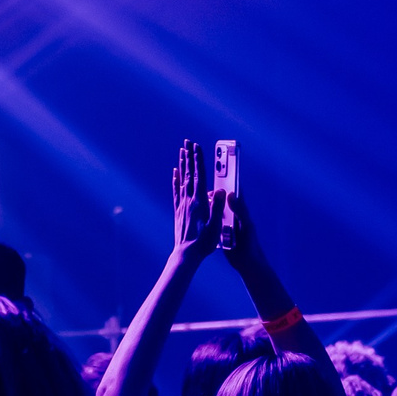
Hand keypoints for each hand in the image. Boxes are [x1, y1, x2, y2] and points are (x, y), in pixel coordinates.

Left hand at [171, 139, 223, 257]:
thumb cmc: (203, 242)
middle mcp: (189, 200)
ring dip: (183, 164)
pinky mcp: (178, 210)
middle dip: (189, 156)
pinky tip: (175, 173)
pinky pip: (177, 190)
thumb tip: (221, 190)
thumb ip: (218, 207)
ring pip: (182, 179)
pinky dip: (176, 179)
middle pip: (189, 173)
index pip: (200, 176)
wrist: (186, 254)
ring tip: (182, 151)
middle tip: (187, 142)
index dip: (199, 160)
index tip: (197, 146)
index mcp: (199, 202)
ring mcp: (182, 204)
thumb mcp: (215, 226)